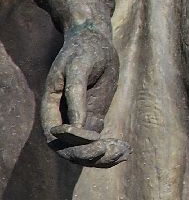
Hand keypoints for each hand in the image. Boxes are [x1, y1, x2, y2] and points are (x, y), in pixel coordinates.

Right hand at [40, 21, 129, 167]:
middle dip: (87, 155)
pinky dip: (109, 149)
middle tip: (109, 150)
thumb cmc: (85, 51)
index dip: (71, 144)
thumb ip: (76, 94)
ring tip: (123, 153)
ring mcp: (78, 120)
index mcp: (51, 106)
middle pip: (68, 149)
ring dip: (101, 158)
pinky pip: (97, 142)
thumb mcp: (80, 68)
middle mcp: (62, 117)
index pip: (54, 136)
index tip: (94, 140)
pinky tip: (126, 150)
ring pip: (83, 150)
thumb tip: (76, 125)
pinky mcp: (93, 118)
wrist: (95, 41)